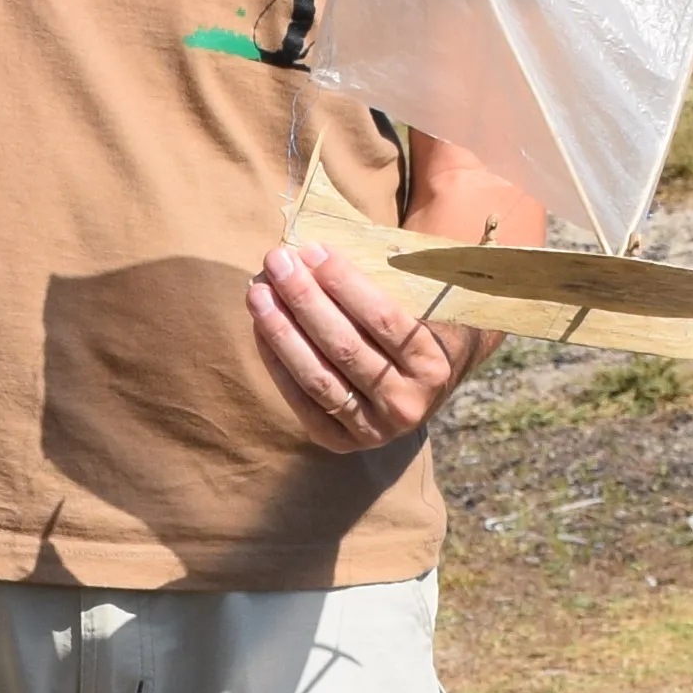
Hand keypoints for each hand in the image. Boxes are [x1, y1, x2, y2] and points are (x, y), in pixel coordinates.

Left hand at [245, 243, 484, 453]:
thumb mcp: (420, 305)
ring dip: (282, 331)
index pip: (383, 319)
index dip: (344, 283)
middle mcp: (407, 404)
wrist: (428, 386)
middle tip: (277, 262)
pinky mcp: (342, 443)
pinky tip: (261, 328)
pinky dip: (277, 363)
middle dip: (305, 299)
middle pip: (345, 347)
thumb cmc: (418, 328)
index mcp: (434, 365)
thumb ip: (384, 283)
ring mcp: (374, 430)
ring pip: (318, 378)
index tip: (312, 250)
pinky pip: (302, 402)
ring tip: (258, 293)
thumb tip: (315, 254)